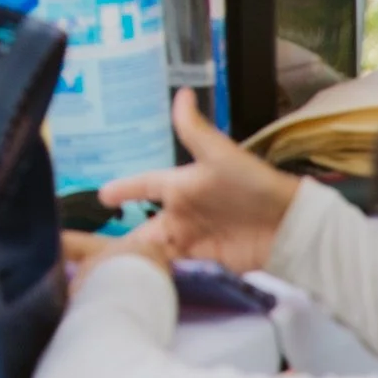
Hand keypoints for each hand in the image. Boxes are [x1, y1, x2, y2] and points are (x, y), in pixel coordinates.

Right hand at [99, 89, 299, 274]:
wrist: (286, 224)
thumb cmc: (252, 184)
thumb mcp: (220, 155)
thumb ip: (195, 130)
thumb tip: (182, 93)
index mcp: (180, 186)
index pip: (144, 185)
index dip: (124, 189)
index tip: (101, 195)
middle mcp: (181, 214)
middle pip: (142, 228)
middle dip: (120, 239)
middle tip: (91, 250)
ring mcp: (191, 240)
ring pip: (154, 251)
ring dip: (136, 260)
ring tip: (109, 272)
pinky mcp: (203, 262)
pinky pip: (173, 270)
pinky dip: (157, 275)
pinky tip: (140, 284)